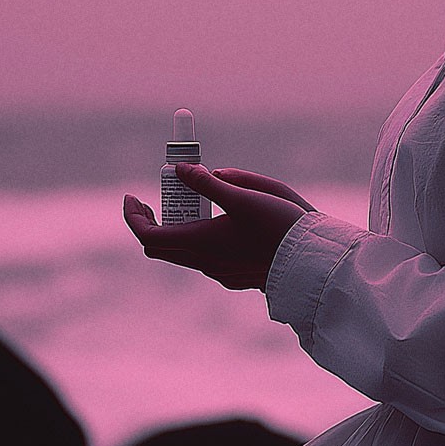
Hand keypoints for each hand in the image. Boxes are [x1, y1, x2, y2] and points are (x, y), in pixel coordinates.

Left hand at [123, 165, 316, 291]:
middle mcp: (205, 262)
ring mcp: (219, 272)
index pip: (148, 235)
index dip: (134, 217)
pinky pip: (204, 257)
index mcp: (200, 243)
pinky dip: (199, 237)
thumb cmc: (279, 227)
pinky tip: (221, 221)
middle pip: (161, 245)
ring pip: (183, 252)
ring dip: (180, 226)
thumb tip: (178, 170)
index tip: (132, 197)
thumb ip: (208, 183)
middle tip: (165, 194)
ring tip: (197, 201)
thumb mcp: (243, 197)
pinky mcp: (234, 275)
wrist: (312, 262)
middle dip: (155, 219)